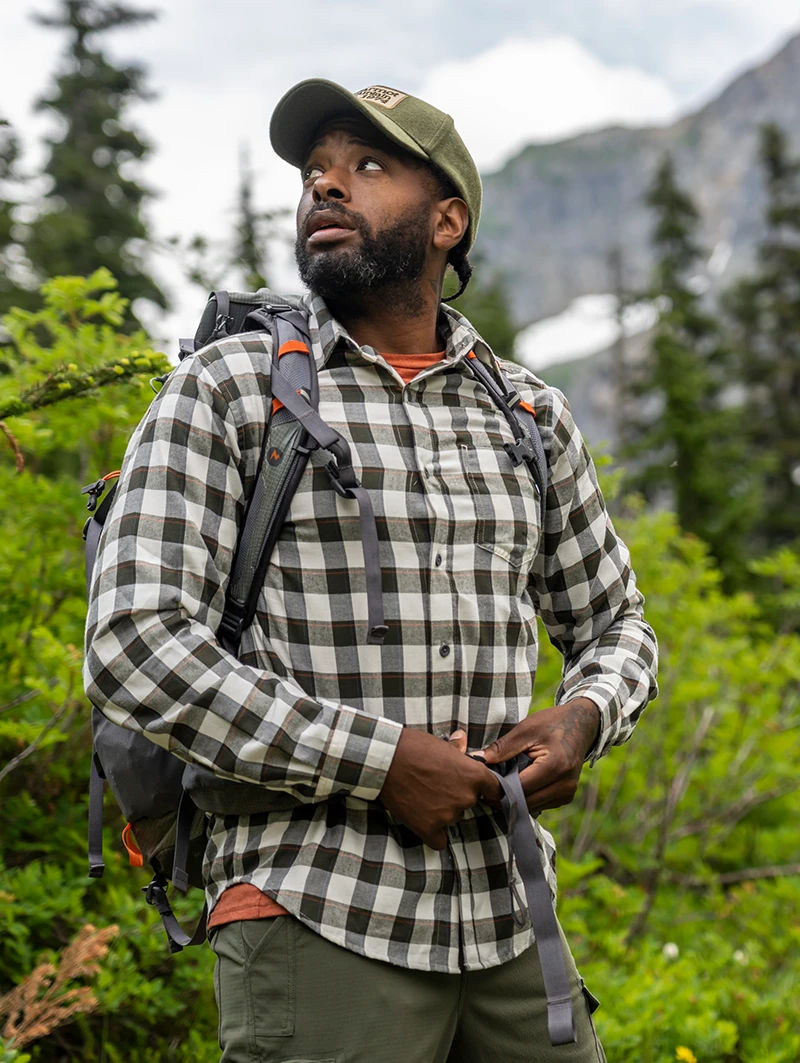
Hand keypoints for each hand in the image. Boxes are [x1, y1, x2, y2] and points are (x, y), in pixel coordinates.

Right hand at [378, 728, 502, 849]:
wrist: (385, 761)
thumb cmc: (413, 747)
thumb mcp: (441, 744)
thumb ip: (457, 750)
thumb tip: (462, 739)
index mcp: (474, 775)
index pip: (496, 790)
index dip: (487, 789)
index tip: (481, 789)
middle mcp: (466, 798)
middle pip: (471, 803)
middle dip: (459, 795)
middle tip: (439, 785)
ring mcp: (448, 816)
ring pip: (454, 818)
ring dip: (444, 811)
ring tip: (424, 795)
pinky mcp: (429, 829)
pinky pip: (439, 840)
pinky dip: (433, 832)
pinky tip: (423, 818)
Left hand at [474, 698, 600, 816]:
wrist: (581, 725)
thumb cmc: (552, 723)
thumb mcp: (526, 729)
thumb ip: (502, 747)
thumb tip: (477, 760)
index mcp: (555, 766)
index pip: (519, 788)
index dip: (497, 788)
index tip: (480, 784)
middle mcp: (564, 785)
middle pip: (525, 802)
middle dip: (503, 797)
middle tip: (483, 788)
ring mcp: (567, 794)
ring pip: (532, 806)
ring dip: (514, 799)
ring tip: (497, 785)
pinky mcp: (566, 797)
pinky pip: (540, 804)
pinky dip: (526, 798)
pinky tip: (515, 785)